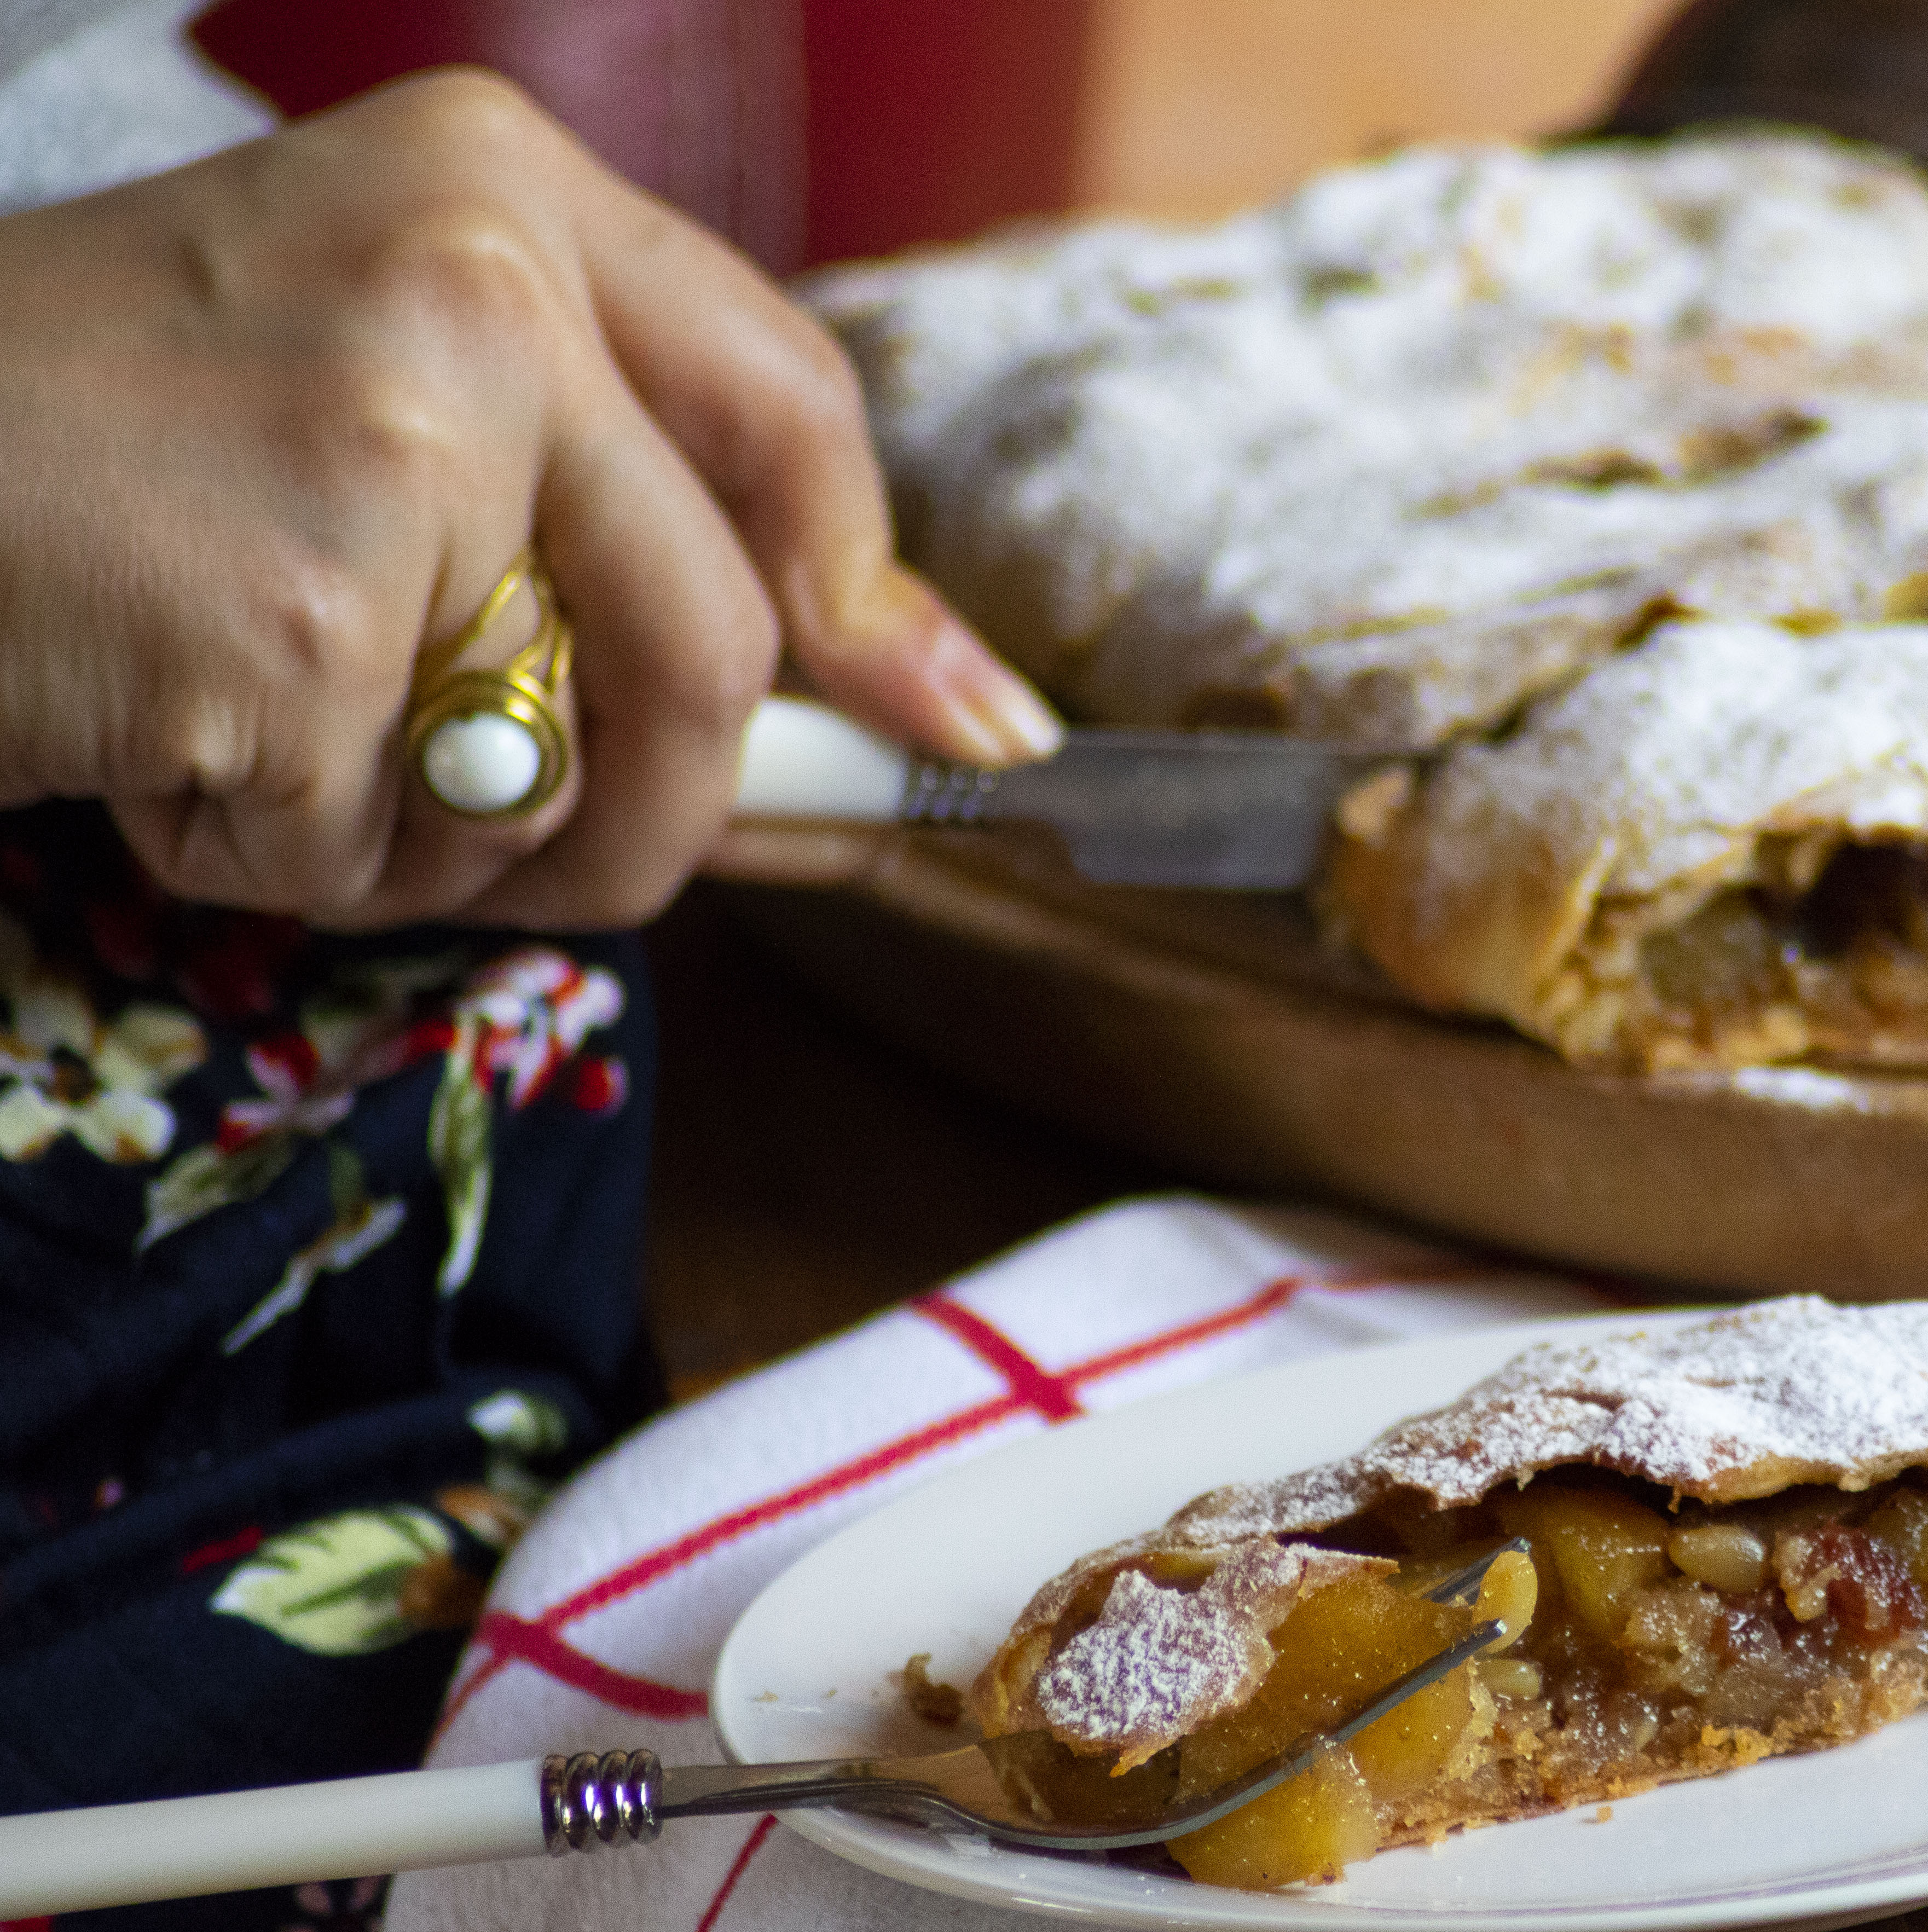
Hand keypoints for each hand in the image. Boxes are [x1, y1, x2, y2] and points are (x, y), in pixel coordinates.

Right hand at [0, 68, 1059, 929]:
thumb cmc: (94, 449)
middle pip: (711, 637)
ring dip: (452, 847)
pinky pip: (374, 843)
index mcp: (505, 194)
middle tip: (595, 874)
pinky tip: (165, 748)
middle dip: (672, 808)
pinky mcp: (298, 626)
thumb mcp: (384, 393)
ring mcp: (391, 452)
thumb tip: (886, 705)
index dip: (883, 591)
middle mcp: (474, 288)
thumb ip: (622, 514)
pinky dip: (278, 856)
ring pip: (566, 771)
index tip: (966, 717)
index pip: (790, 408)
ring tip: (290, 758)